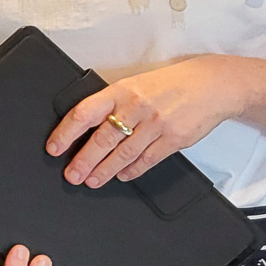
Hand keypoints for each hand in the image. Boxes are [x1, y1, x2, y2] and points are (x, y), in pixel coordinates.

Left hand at [47, 57, 234, 186]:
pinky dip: (133, 170)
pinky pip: (148, 159)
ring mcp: (156, 124)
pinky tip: (122, 175)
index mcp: (120, 91)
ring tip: (91, 180)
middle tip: (71, 175)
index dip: (66, 133)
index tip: (54, 148)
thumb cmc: (168, 84)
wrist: (211, 85)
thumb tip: (86, 126)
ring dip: (105, 170)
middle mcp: (136, 107)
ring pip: (123, 153)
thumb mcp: (134, 84)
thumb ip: (112, 103)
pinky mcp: (174, 139)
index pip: (84, 113)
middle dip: (84, 160)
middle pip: (102, 139)